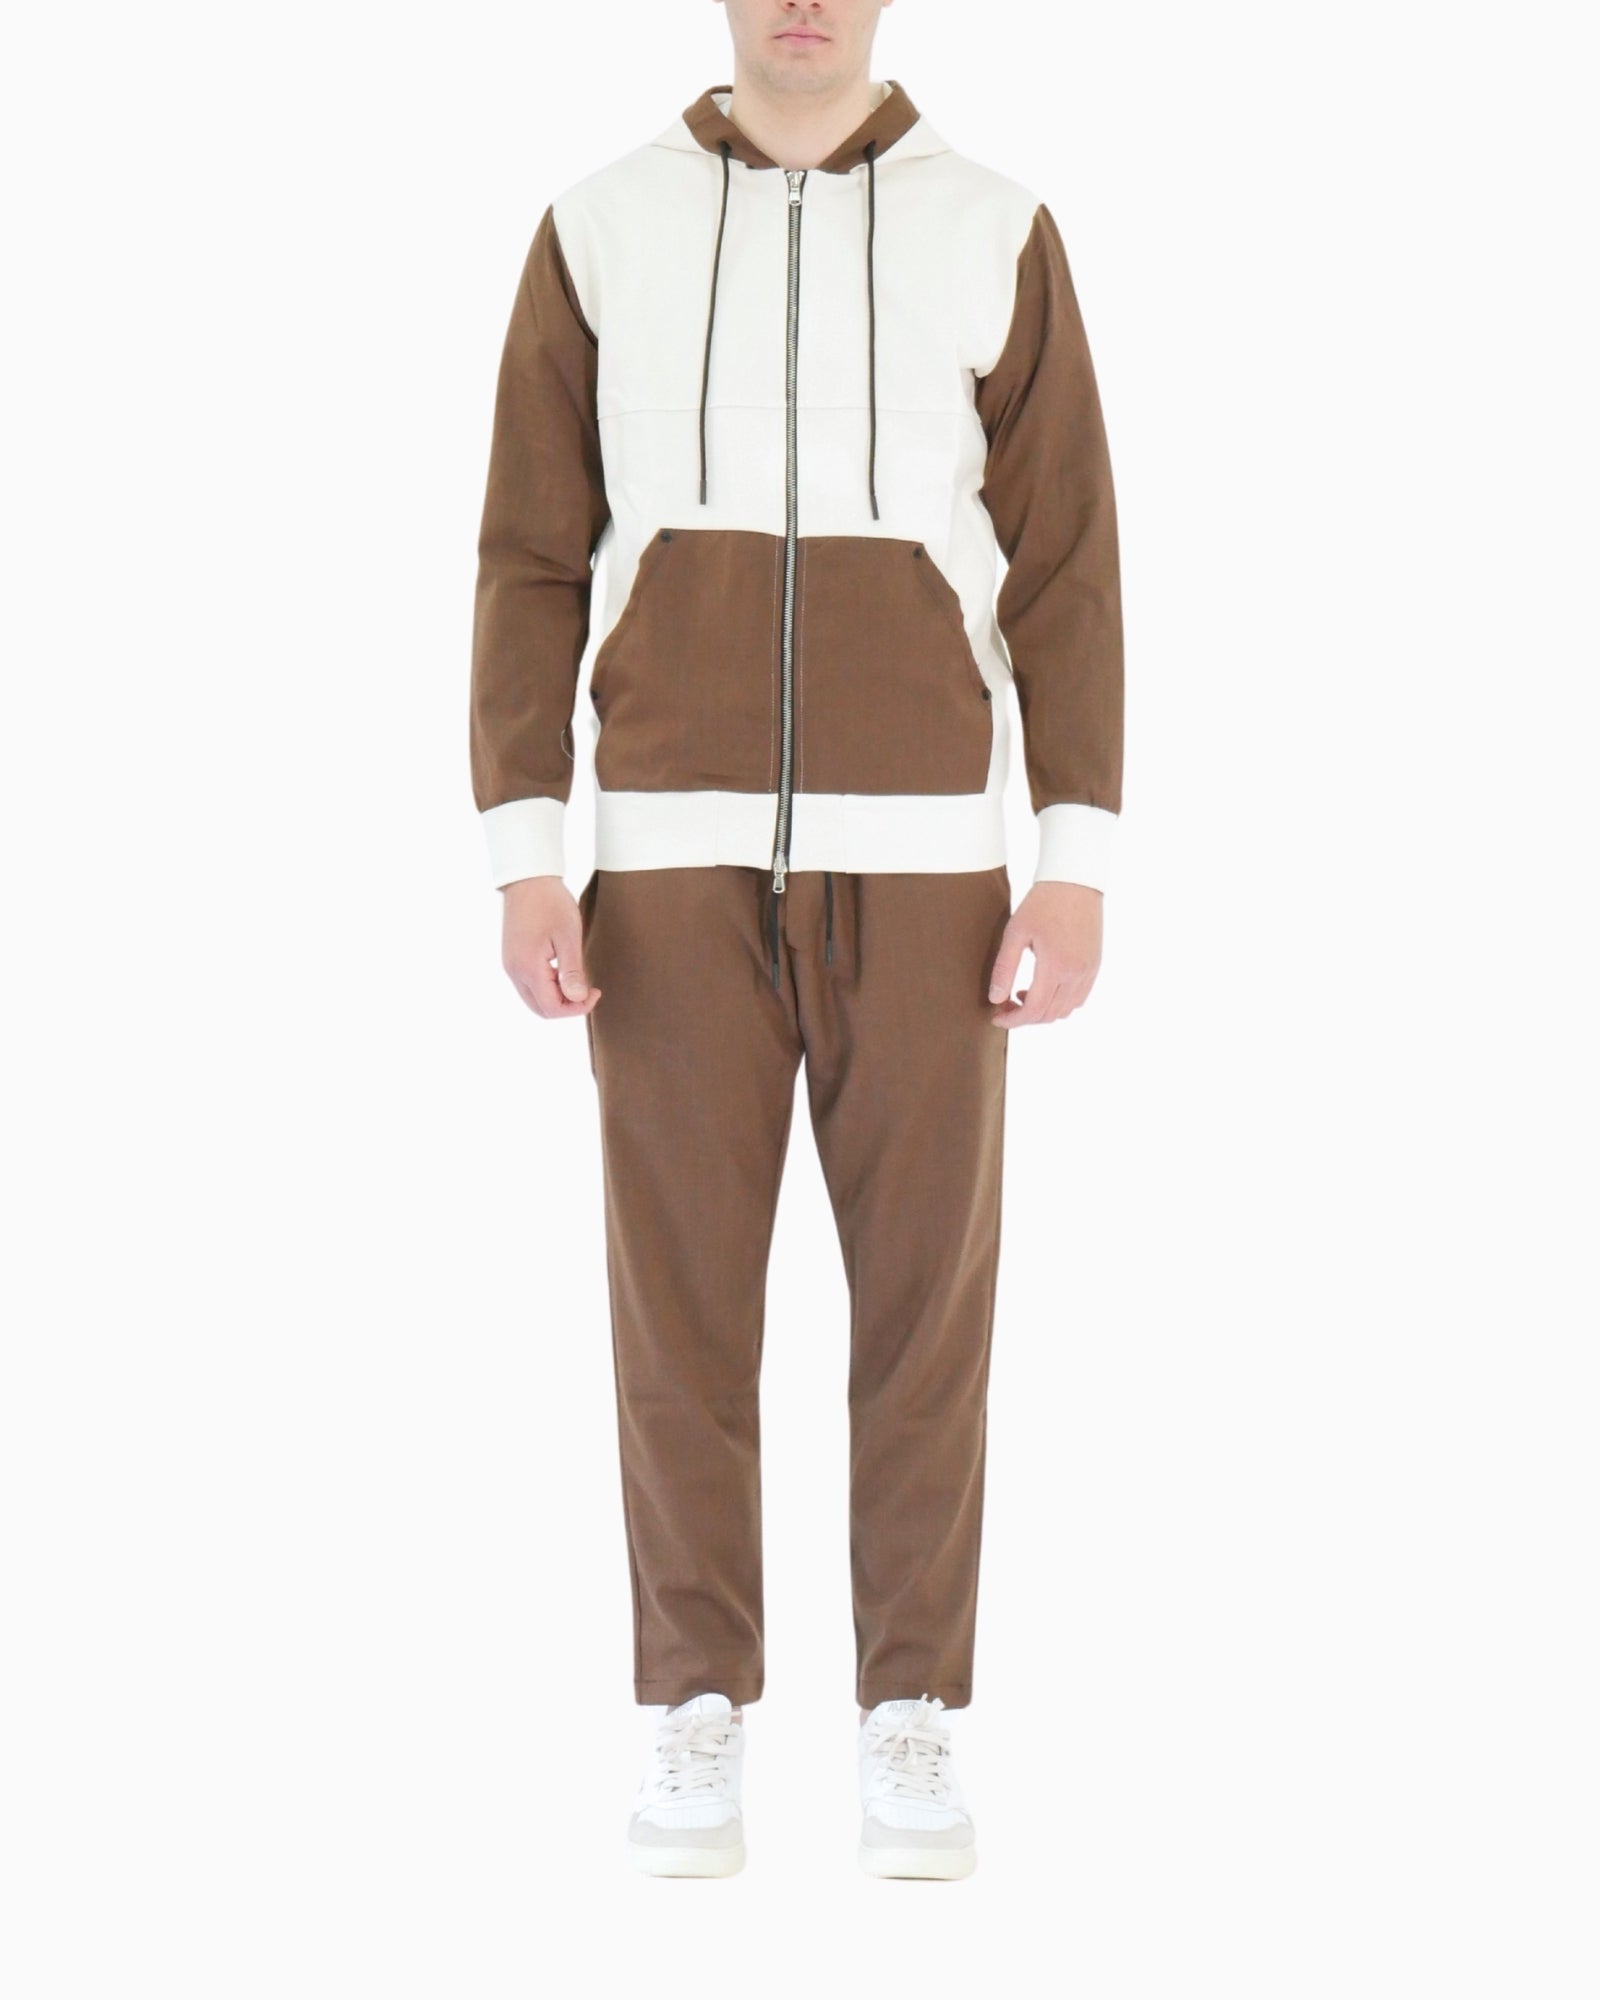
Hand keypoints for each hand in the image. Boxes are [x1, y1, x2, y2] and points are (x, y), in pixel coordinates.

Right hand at [500, 875, 601, 1018]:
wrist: (528, 879)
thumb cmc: (551, 903)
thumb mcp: (568, 936)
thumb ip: (572, 971)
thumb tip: (577, 999)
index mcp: (527, 968)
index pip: (551, 1008)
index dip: (576, 1008)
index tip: (595, 992)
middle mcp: (514, 971)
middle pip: (540, 1009)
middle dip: (567, 1006)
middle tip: (588, 990)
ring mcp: (510, 965)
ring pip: (534, 999)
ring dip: (557, 997)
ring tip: (577, 979)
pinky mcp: (511, 958)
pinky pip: (529, 985)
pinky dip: (547, 987)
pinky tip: (562, 971)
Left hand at [988, 881, 1102, 1027]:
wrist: (1075, 881)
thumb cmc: (1041, 904)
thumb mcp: (1015, 933)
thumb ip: (1004, 969)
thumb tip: (995, 999)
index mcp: (1056, 966)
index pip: (1033, 1011)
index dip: (1013, 1020)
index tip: (996, 1017)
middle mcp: (1077, 973)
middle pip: (1049, 1015)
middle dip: (1025, 1017)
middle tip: (1005, 1004)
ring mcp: (1089, 970)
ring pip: (1066, 1010)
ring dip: (1043, 1011)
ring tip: (1022, 994)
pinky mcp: (1095, 965)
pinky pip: (1079, 998)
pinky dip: (1060, 1002)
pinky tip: (1044, 987)